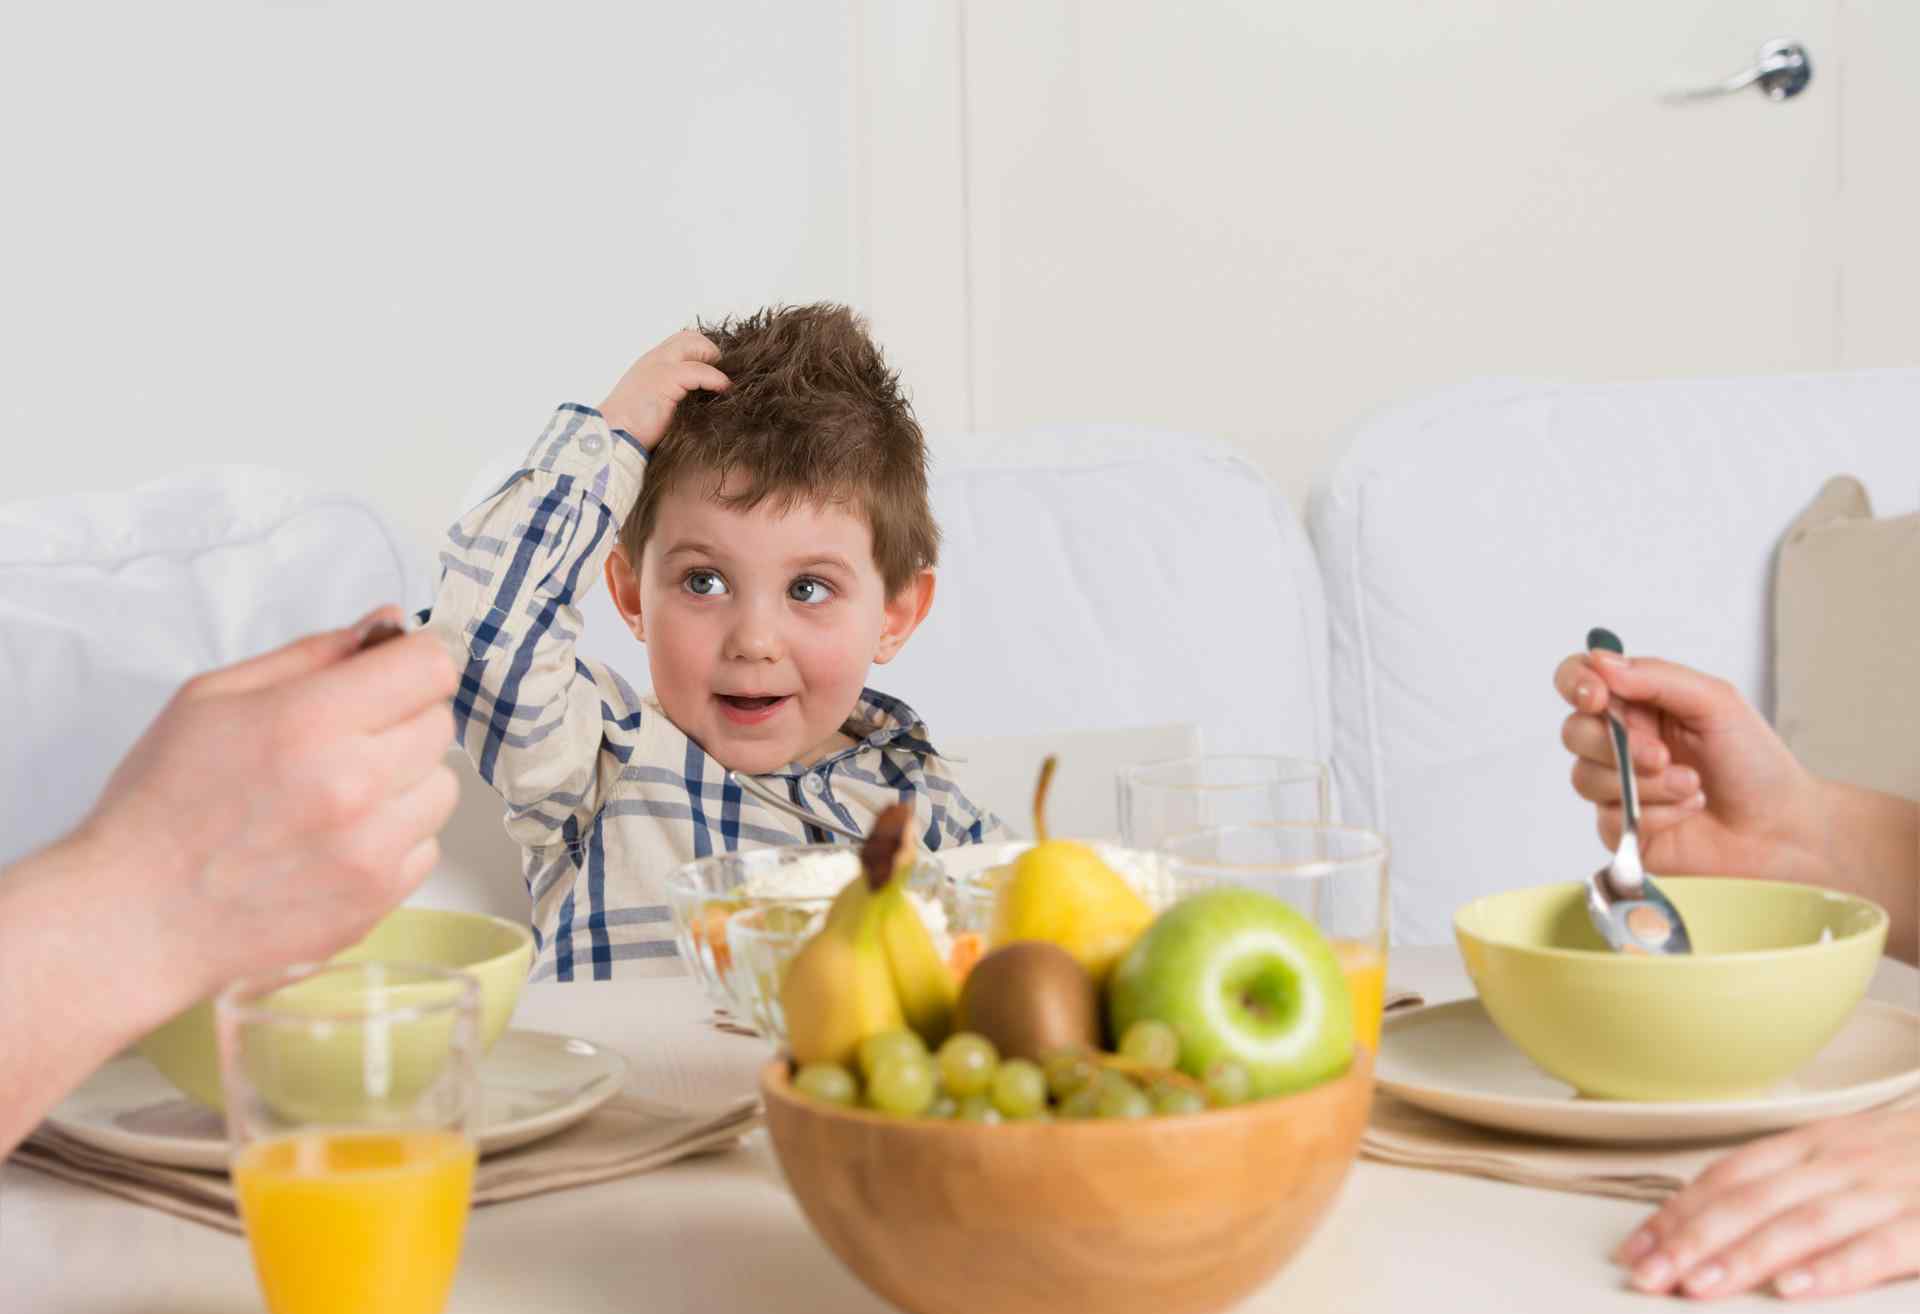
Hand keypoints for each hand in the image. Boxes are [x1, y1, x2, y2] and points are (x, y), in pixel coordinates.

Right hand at [83, 606, 460, 998]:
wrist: (137, 919)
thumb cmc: (162, 805)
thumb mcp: (212, 699)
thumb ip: (312, 654)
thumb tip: (388, 623)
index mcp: (308, 721)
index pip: (429, 667)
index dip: (413, 661)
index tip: (393, 671)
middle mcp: (352, 784)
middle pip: (440, 723)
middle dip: (402, 720)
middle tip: (344, 740)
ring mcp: (371, 848)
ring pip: (443, 786)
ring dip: (405, 782)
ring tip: (338, 796)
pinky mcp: (379, 898)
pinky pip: (428, 846)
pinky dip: (395, 838)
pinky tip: (338, 842)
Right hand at [598, 329, 729, 449]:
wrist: (613, 436)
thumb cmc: (632, 428)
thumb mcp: (653, 402)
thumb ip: (671, 392)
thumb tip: (701, 398)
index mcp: (651, 364)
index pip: (681, 342)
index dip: (700, 353)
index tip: (714, 372)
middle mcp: (654, 359)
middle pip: (689, 337)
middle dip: (710, 352)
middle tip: (720, 377)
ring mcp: (659, 366)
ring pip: (695, 345)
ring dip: (715, 362)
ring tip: (723, 384)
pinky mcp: (666, 379)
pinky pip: (700, 370)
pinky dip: (716, 379)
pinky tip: (723, 390)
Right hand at [1552, 650, 1828, 884]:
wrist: (1781, 828)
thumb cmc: (1756, 763)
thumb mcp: (1715, 702)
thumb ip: (1656, 677)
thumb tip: (1601, 662)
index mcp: (1639, 704)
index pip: (1580, 680)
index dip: (1576, 683)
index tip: (1596, 696)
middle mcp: (1620, 742)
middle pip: (1574, 732)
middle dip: (1617, 745)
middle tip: (1662, 755)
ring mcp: (1617, 786)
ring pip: (1586, 777)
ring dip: (1643, 783)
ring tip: (1692, 785)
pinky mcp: (1621, 829)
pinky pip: (1610, 817)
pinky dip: (1655, 813)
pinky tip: (1688, 809)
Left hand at [1615, 1104, 1919, 1298]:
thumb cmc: (1912, 1151)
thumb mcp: (1844, 1151)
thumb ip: (1786, 1177)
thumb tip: (1709, 1214)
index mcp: (1812, 1143)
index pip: (1728, 1175)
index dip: (1678, 1212)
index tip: (1636, 1247)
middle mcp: (1839, 1161)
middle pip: (1750, 1201)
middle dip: (1690, 1240)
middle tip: (1645, 1276)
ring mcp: (1885, 1189)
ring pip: (1800, 1224)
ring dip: (1743, 1258)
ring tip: (1698, 1287)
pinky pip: (1877, 1246)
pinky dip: (1833, 1268)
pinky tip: (1793, 1291)